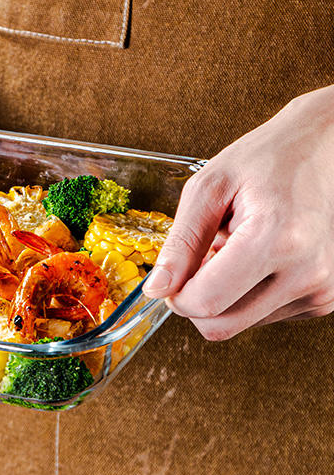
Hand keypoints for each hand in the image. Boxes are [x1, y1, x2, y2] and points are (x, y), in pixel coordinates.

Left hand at [142, 85, 333, 339]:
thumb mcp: (209, 188)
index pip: (207, 303)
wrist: (323, 149)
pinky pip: (263, 315)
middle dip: (196, 299)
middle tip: (198, 258)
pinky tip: (255, 256)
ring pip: (240, 324)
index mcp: (276, 240)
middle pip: (222, 325)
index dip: (175, 296)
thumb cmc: (267, 159)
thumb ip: (180, 242)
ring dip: (223, 293)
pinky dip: (246, 292)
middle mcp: (307, 272)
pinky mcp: (324, 298)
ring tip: (234, 247)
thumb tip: (157, 288)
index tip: (170, 275)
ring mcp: (321, 289)